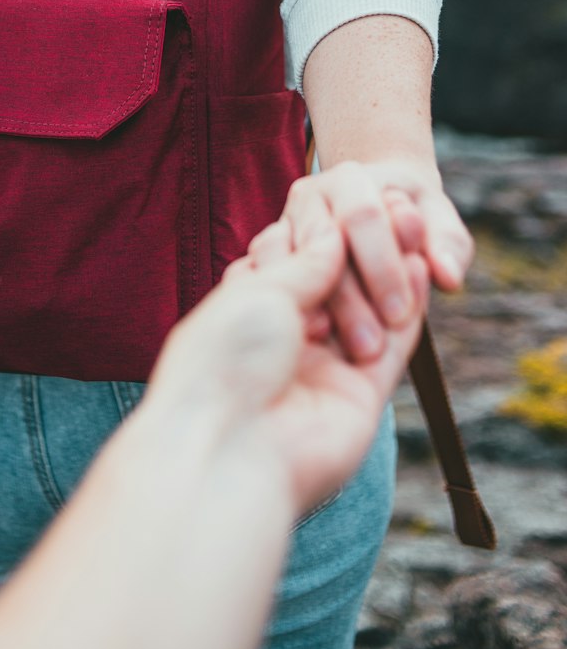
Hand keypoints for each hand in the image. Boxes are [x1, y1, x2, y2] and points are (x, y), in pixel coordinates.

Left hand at [147, 220, 427, 517]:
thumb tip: (337, 232)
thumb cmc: (226, 363)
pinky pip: (394, 345)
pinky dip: (410, 304)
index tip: (344, 199)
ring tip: (408, 217)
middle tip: (389, 204)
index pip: (290, 261)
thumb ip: (306, 261)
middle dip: (359, 247)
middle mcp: (284, 342)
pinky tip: (421, 263)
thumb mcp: (261, 291)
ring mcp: (324, 370)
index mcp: (244, 314)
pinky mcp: (361, 397)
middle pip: (332, 283)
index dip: (319, 233)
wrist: (232, 449)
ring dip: (389, 266)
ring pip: (366, 308)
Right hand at [252, 159, 471, 363]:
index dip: (383, 266)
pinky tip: (309, 342)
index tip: (403, 315)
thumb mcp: (440, 227)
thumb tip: (448, 277)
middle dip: (350, 298)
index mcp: (350, 179)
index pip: (363, 216)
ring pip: (292, 264)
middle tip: (373, 348)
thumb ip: (448, 247)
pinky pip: (265, 279)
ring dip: (317, 309)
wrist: (379, 209)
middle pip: (322, 243)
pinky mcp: (268, 254)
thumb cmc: (416, 220)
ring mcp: (284, 223)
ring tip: (339, 352)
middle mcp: (310, 195)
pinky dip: (288, 309)